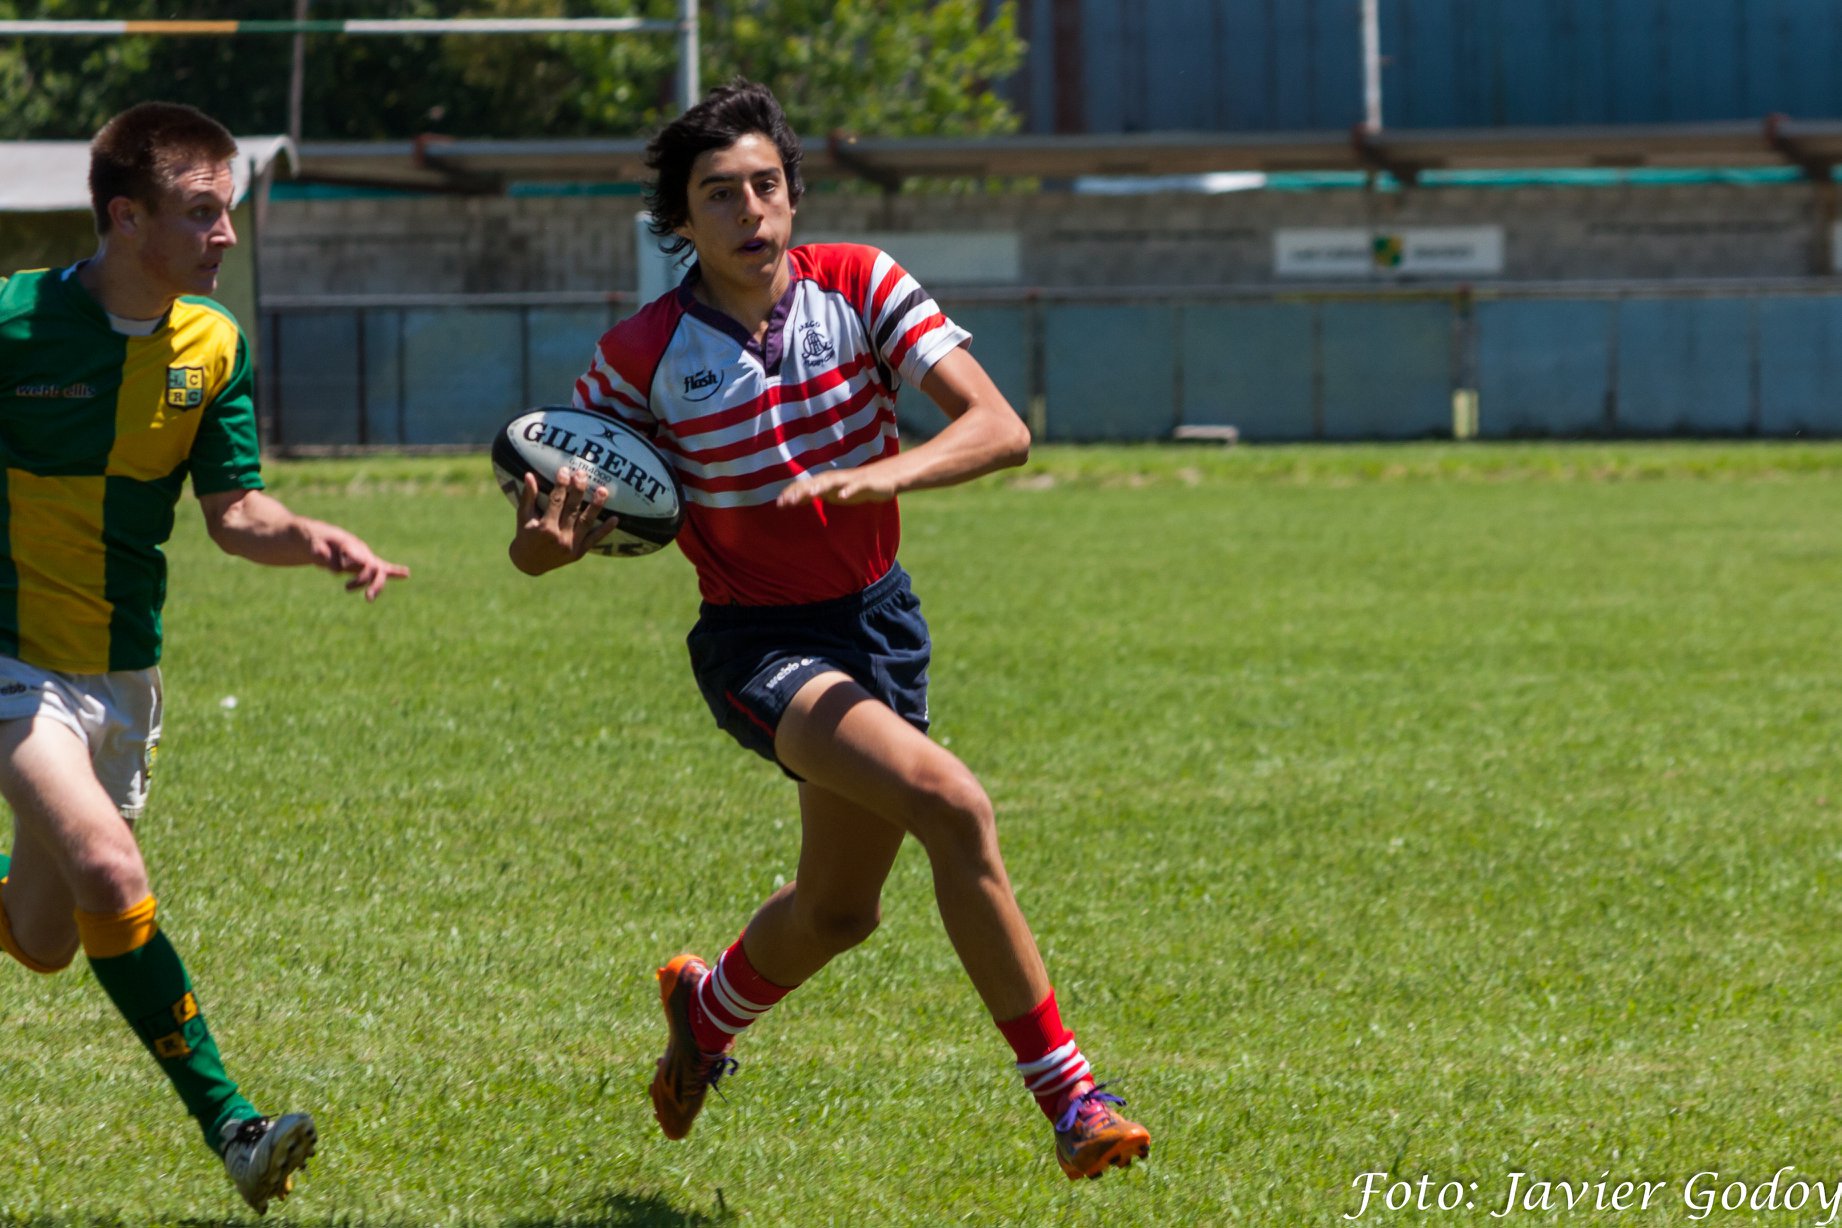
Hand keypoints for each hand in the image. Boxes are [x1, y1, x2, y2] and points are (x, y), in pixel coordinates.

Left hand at [310, 527, 409, 600]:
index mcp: (347, 544)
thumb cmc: (314, 539)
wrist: (320, 536)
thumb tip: (334, 567)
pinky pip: (382, 569)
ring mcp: (364, 557)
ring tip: (368, 598)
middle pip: (370, 566)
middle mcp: (360, 551)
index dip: (351, 562)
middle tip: (347, 589)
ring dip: (375, 585)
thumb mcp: (311, 544)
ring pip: (377, 572)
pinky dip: (395, 572)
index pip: (354, 555)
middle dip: (364, 579)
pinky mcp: (365, 565)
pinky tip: (406, 573)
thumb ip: (318, 551)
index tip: (340, 567)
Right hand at [509, 467, 619, 574]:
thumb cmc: (525, 536)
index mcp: (544, 528)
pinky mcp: (579, 553)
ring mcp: (571, 546)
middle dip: (578, 491)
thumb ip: (528, 496)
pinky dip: (605, 530)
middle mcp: (559, 538)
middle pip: (572, 510)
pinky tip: (615, 518)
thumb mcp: (524, 517)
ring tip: (603, 491)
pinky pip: (594, 539)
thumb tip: (529, 474)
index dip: (560, 485)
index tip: (565, 470)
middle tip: (582, 474)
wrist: (529, 564)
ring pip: (585, 523)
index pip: (555, 502)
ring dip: (595, 507)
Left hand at [774, 465, 897, 509]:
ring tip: (810, 493)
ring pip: (832, 482)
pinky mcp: (864, 484)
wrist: (882, 479)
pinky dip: (848, 490)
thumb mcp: (830, 493)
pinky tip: (842, 496)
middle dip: (801, 491)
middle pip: (814, 483)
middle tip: (787, 501)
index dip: (792, 494)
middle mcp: (834, 479)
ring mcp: (848, 480)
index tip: (779, 504)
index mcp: (825, 482)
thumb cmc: (852, 487)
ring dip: (821, 487)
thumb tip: (792, 500)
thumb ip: (813, 494)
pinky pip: (855, 487)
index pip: (805, 486)